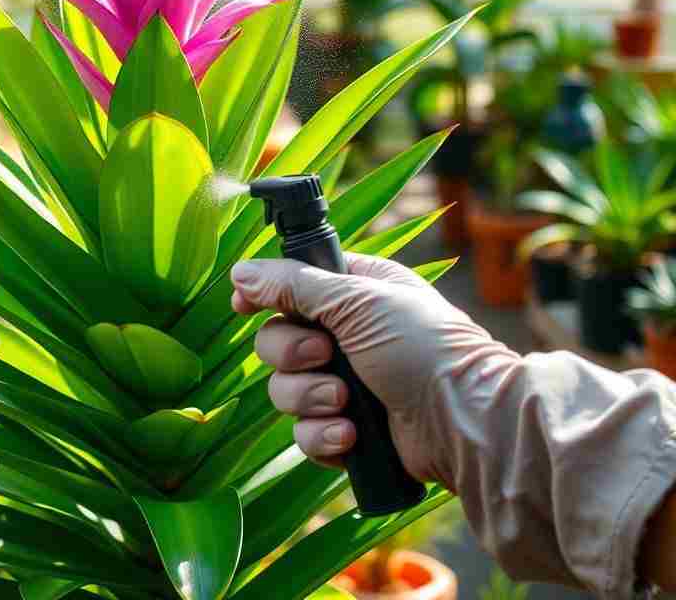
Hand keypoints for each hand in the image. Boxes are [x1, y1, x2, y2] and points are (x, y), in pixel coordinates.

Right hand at [230, 253, 506, 487]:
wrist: (466, 424)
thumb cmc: (424, 348)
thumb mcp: (358, 302)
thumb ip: (295, 284)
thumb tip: (241, 271)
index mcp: (354, 291)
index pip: (290, 283)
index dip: (263, 294)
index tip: (244, 304)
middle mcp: (346, 334)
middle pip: (276, 339)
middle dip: (292, 353)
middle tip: (325, 354)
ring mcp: (346, 383)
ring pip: (284, 389)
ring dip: (309, 397)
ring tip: (346, 402)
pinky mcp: (348, 429)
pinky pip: (305, 432)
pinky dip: (323, 435)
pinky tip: (351, 435)